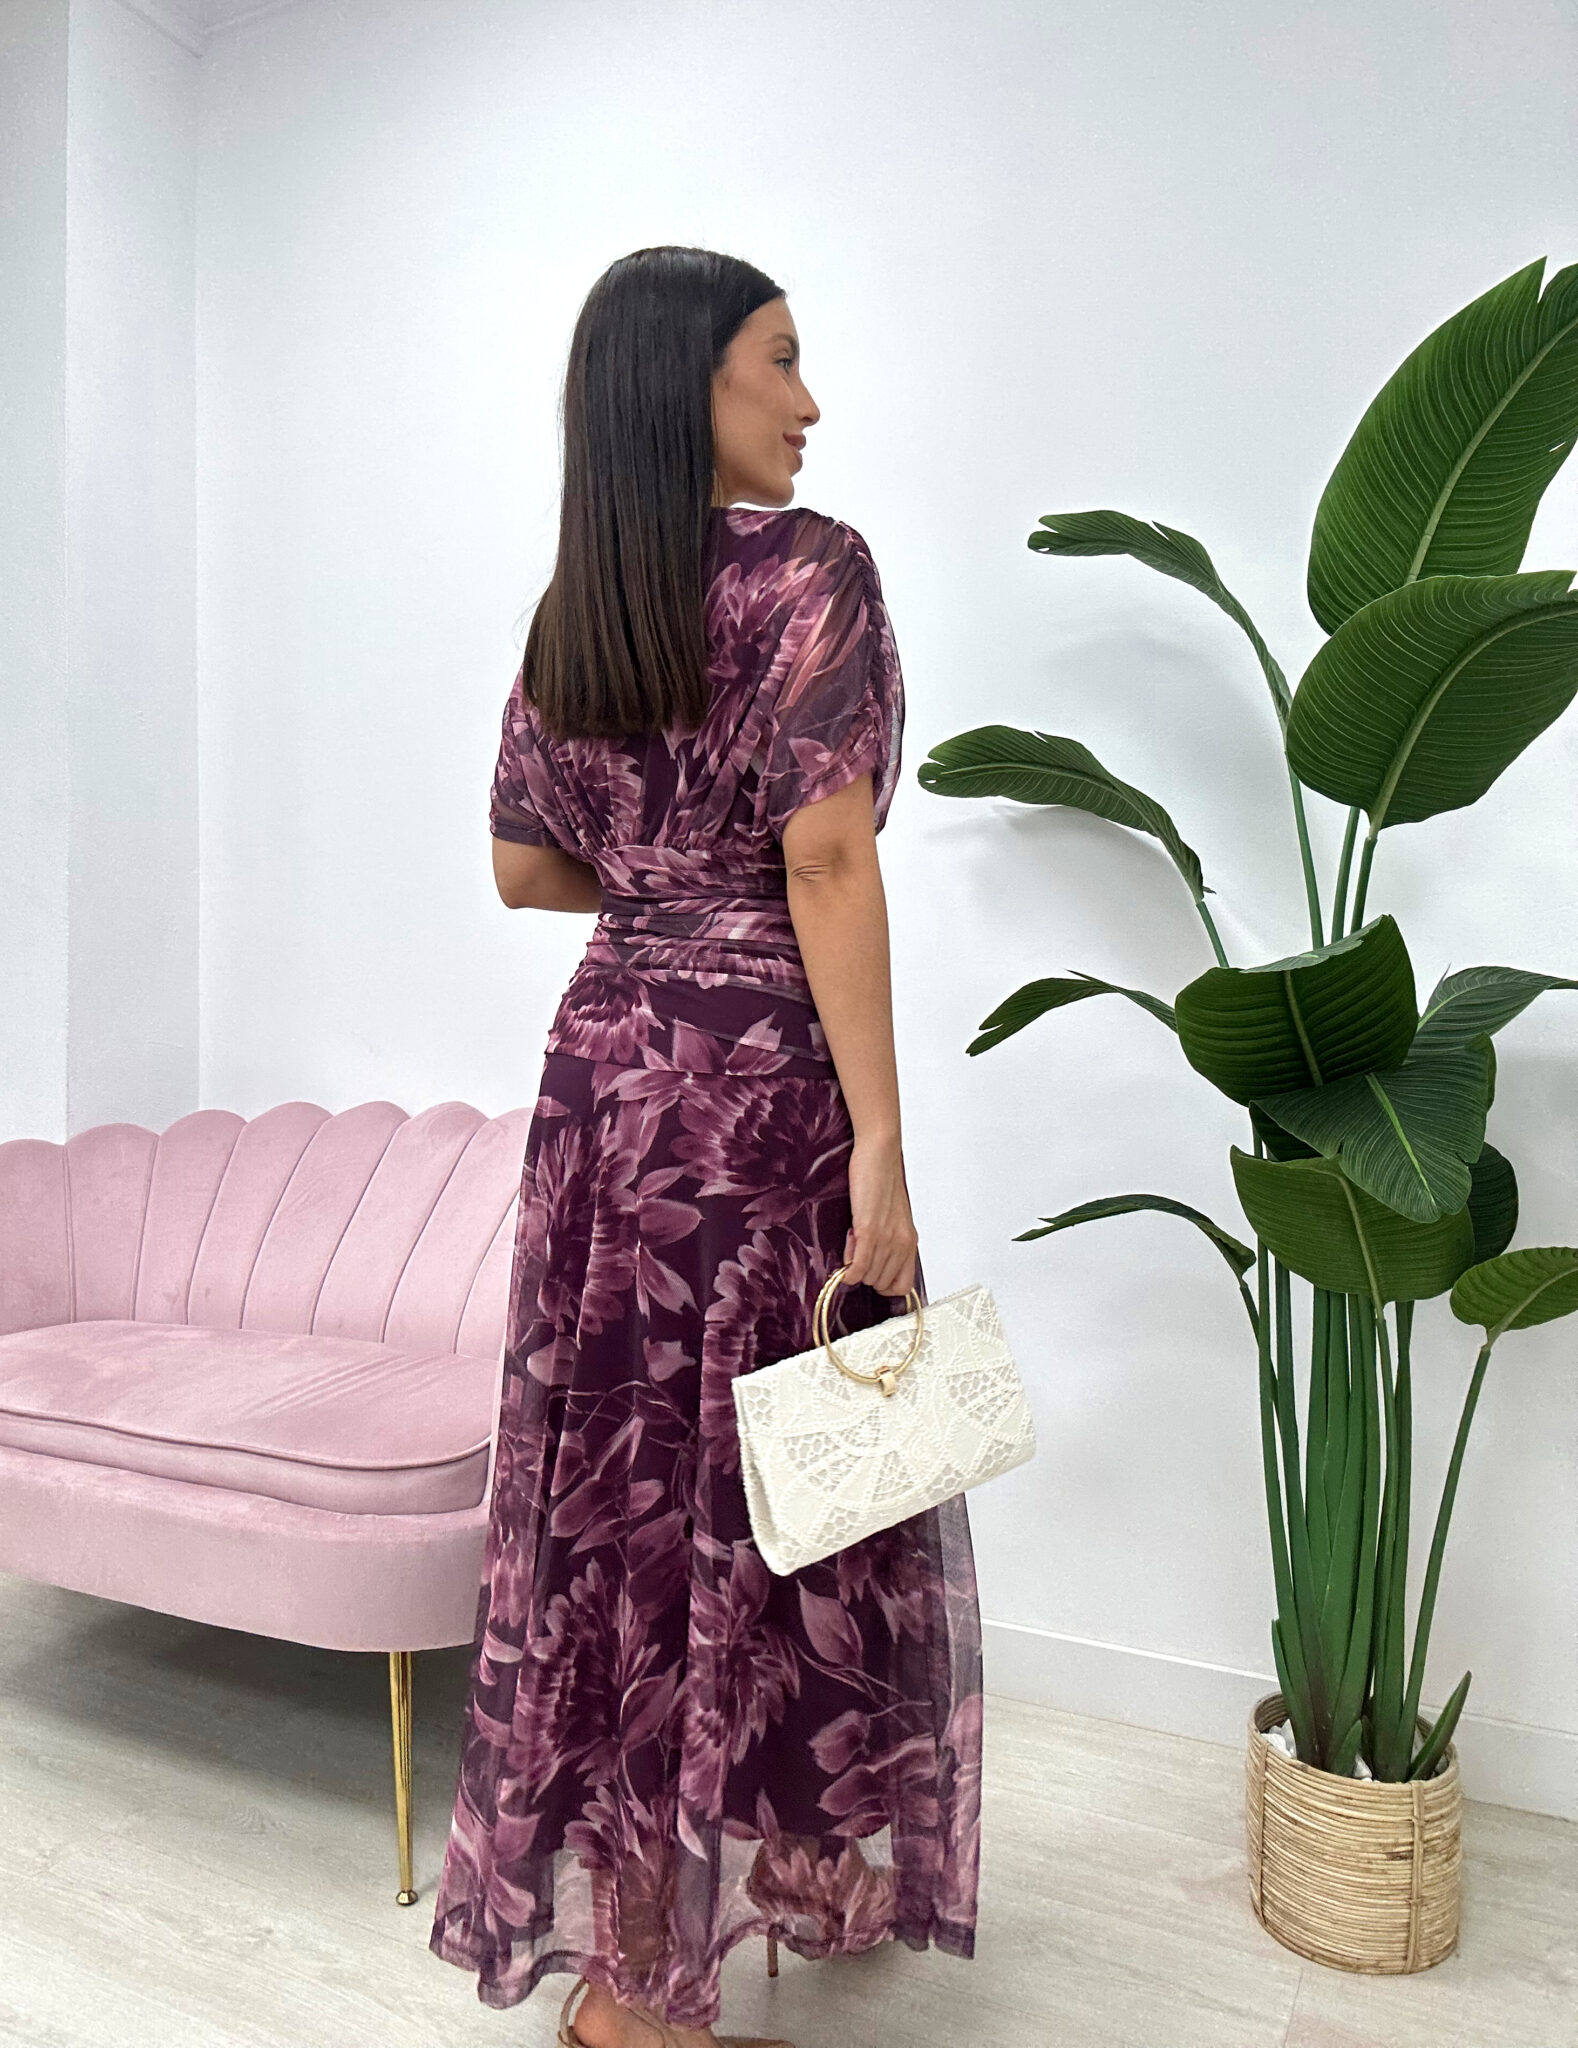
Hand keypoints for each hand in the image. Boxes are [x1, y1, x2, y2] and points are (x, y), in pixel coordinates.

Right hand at [842, 1135, 917, 1298]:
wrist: (879, 1154)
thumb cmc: (883, 1179)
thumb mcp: (893, 1217)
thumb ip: (888, 1240)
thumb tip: (870, 1261)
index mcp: (910, 1241)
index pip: (902, 1286)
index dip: (882, 1284)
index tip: (870, 1271)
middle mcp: (902, 1243)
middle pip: (880, 1283)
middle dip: (864, 1273)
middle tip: (857, 1250)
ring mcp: (886, 1239)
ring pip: (868, 1277)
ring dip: (854, 1266)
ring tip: (852, 1242)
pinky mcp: (869, 1230)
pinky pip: (859, 1267)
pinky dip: (848, 1272)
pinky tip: (845, 1264)